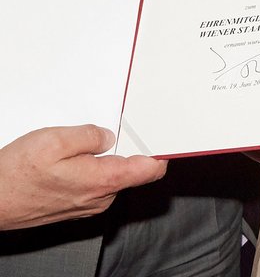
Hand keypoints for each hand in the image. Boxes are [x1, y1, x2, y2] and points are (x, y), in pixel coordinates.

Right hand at [0, 126, 166, 229]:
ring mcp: (87, 204)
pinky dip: (90, 168)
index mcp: (102, 180)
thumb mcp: (54, 140)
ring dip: (105, 157)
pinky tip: (70, 159)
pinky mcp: (74, 205)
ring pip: (112, 174)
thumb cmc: (16, 175)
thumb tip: (109, 135)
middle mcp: (99, 197)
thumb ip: (90, 135)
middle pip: (132, 169)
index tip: (170, 136)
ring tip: (81, 144)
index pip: (150, 169)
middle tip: (113, 128)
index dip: (162, 151)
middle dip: (127, 147)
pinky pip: (95, 183)